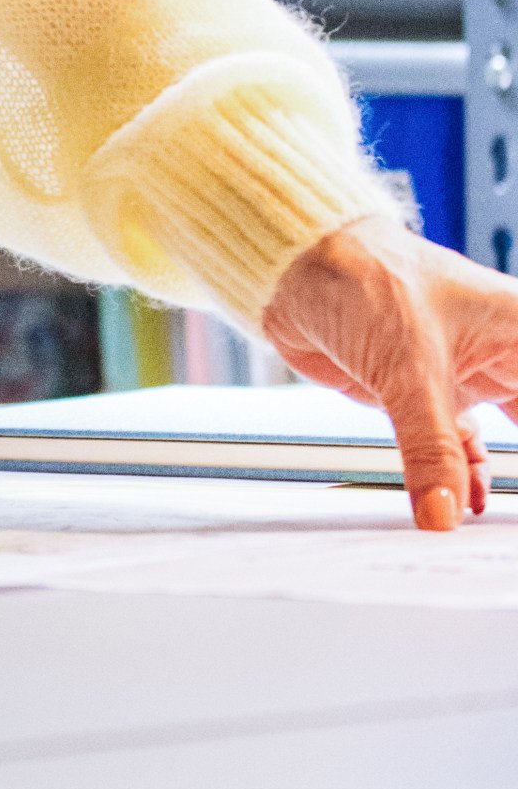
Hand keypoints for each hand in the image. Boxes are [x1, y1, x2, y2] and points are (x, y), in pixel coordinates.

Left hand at [262, 223, 517, 529]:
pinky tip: (461, 505)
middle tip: (513, 520)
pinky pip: (452, 446)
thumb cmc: (363, 274)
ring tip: (496, 524)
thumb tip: (445, 511)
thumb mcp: (409, 368)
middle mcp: (498, 352)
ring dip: (493, 477)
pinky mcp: (420, 391)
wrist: (293, 264)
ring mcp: (459, 374)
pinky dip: (458, 476)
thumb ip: (431, 449)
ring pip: (498, 440)